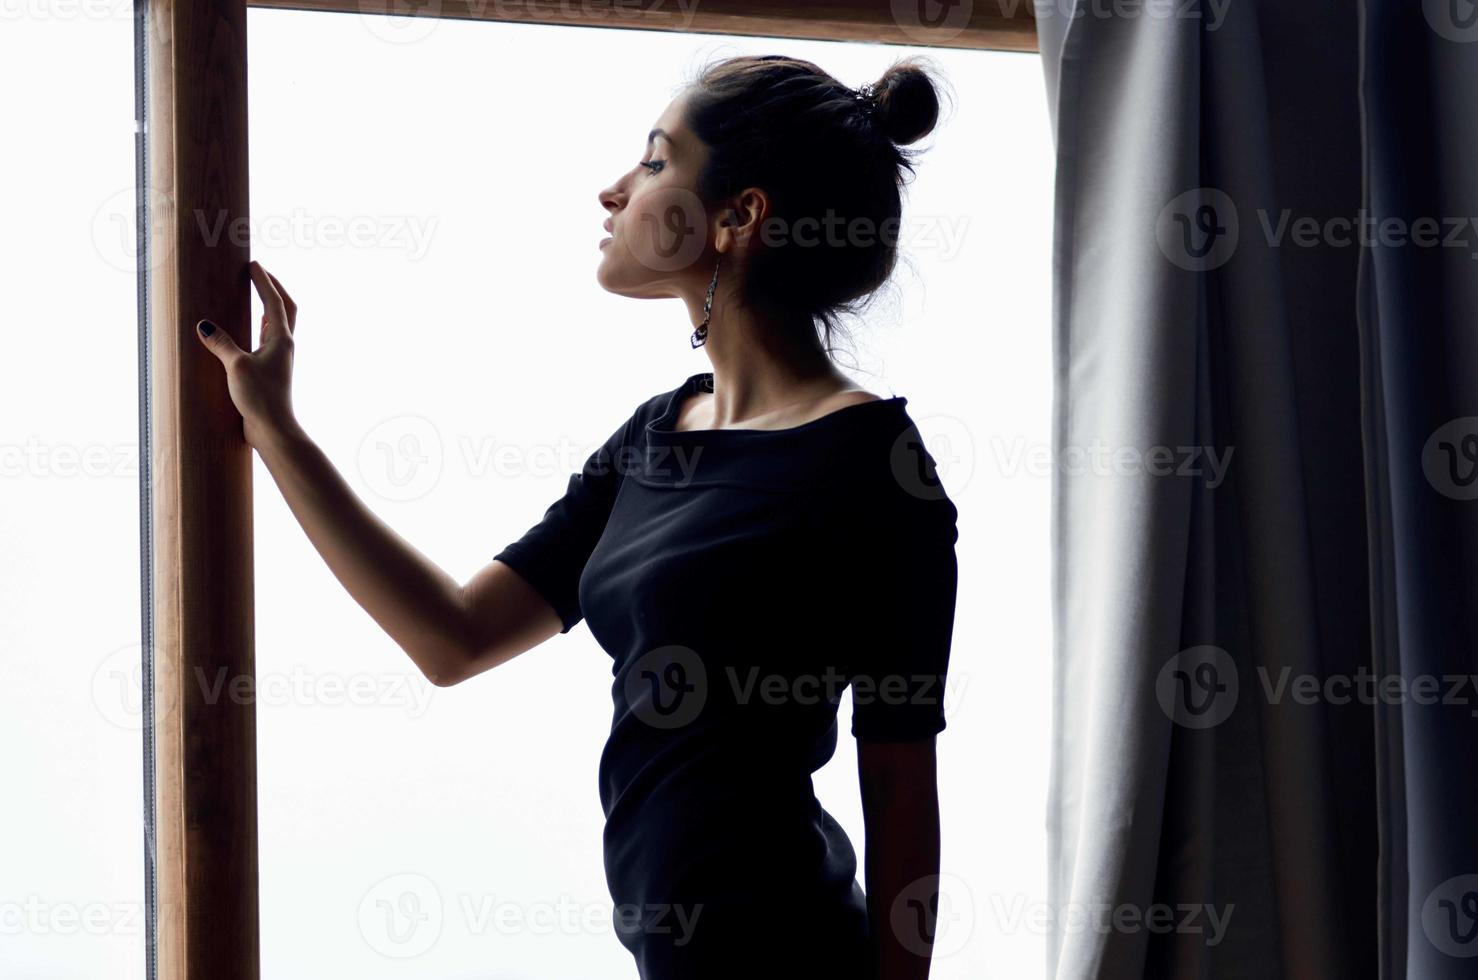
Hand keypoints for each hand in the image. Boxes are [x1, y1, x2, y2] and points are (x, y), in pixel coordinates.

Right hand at [196, 260, 298, 447]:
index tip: (254, 264)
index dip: (264, 281)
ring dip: (269, 305)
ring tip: (255, 292)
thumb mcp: (236, 366)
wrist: (273, 428)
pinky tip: (250, 327)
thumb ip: (220, 343)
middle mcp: (284, 346)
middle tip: (259, 272)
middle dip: (273, 288)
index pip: (274, 301)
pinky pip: (267, 339)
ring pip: (277, 323)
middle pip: (285, 308)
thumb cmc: (260, 397)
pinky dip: (261, 324)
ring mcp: (278, 358)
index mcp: (281, 339)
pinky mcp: (270, 369)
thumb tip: (204, 325)